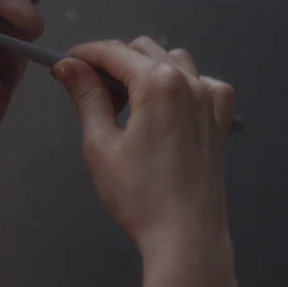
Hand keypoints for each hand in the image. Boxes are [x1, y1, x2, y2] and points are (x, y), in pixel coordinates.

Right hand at [52, 36, 235, 261]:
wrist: (186, 236)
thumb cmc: (142, 197)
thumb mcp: (101, 144)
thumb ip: (87, 97)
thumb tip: (70, 68)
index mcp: (157, 83)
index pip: (112, 51)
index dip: (84, 55)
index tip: (66, 64)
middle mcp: (189, 82)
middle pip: (143, 50)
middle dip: (114, 63)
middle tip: (92, 93)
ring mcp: (210, 99)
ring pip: (173, 60)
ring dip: (147, 70)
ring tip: (127, 104)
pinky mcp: (221, 118)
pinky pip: (200, 83)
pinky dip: (179, 86)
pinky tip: (163, 113)